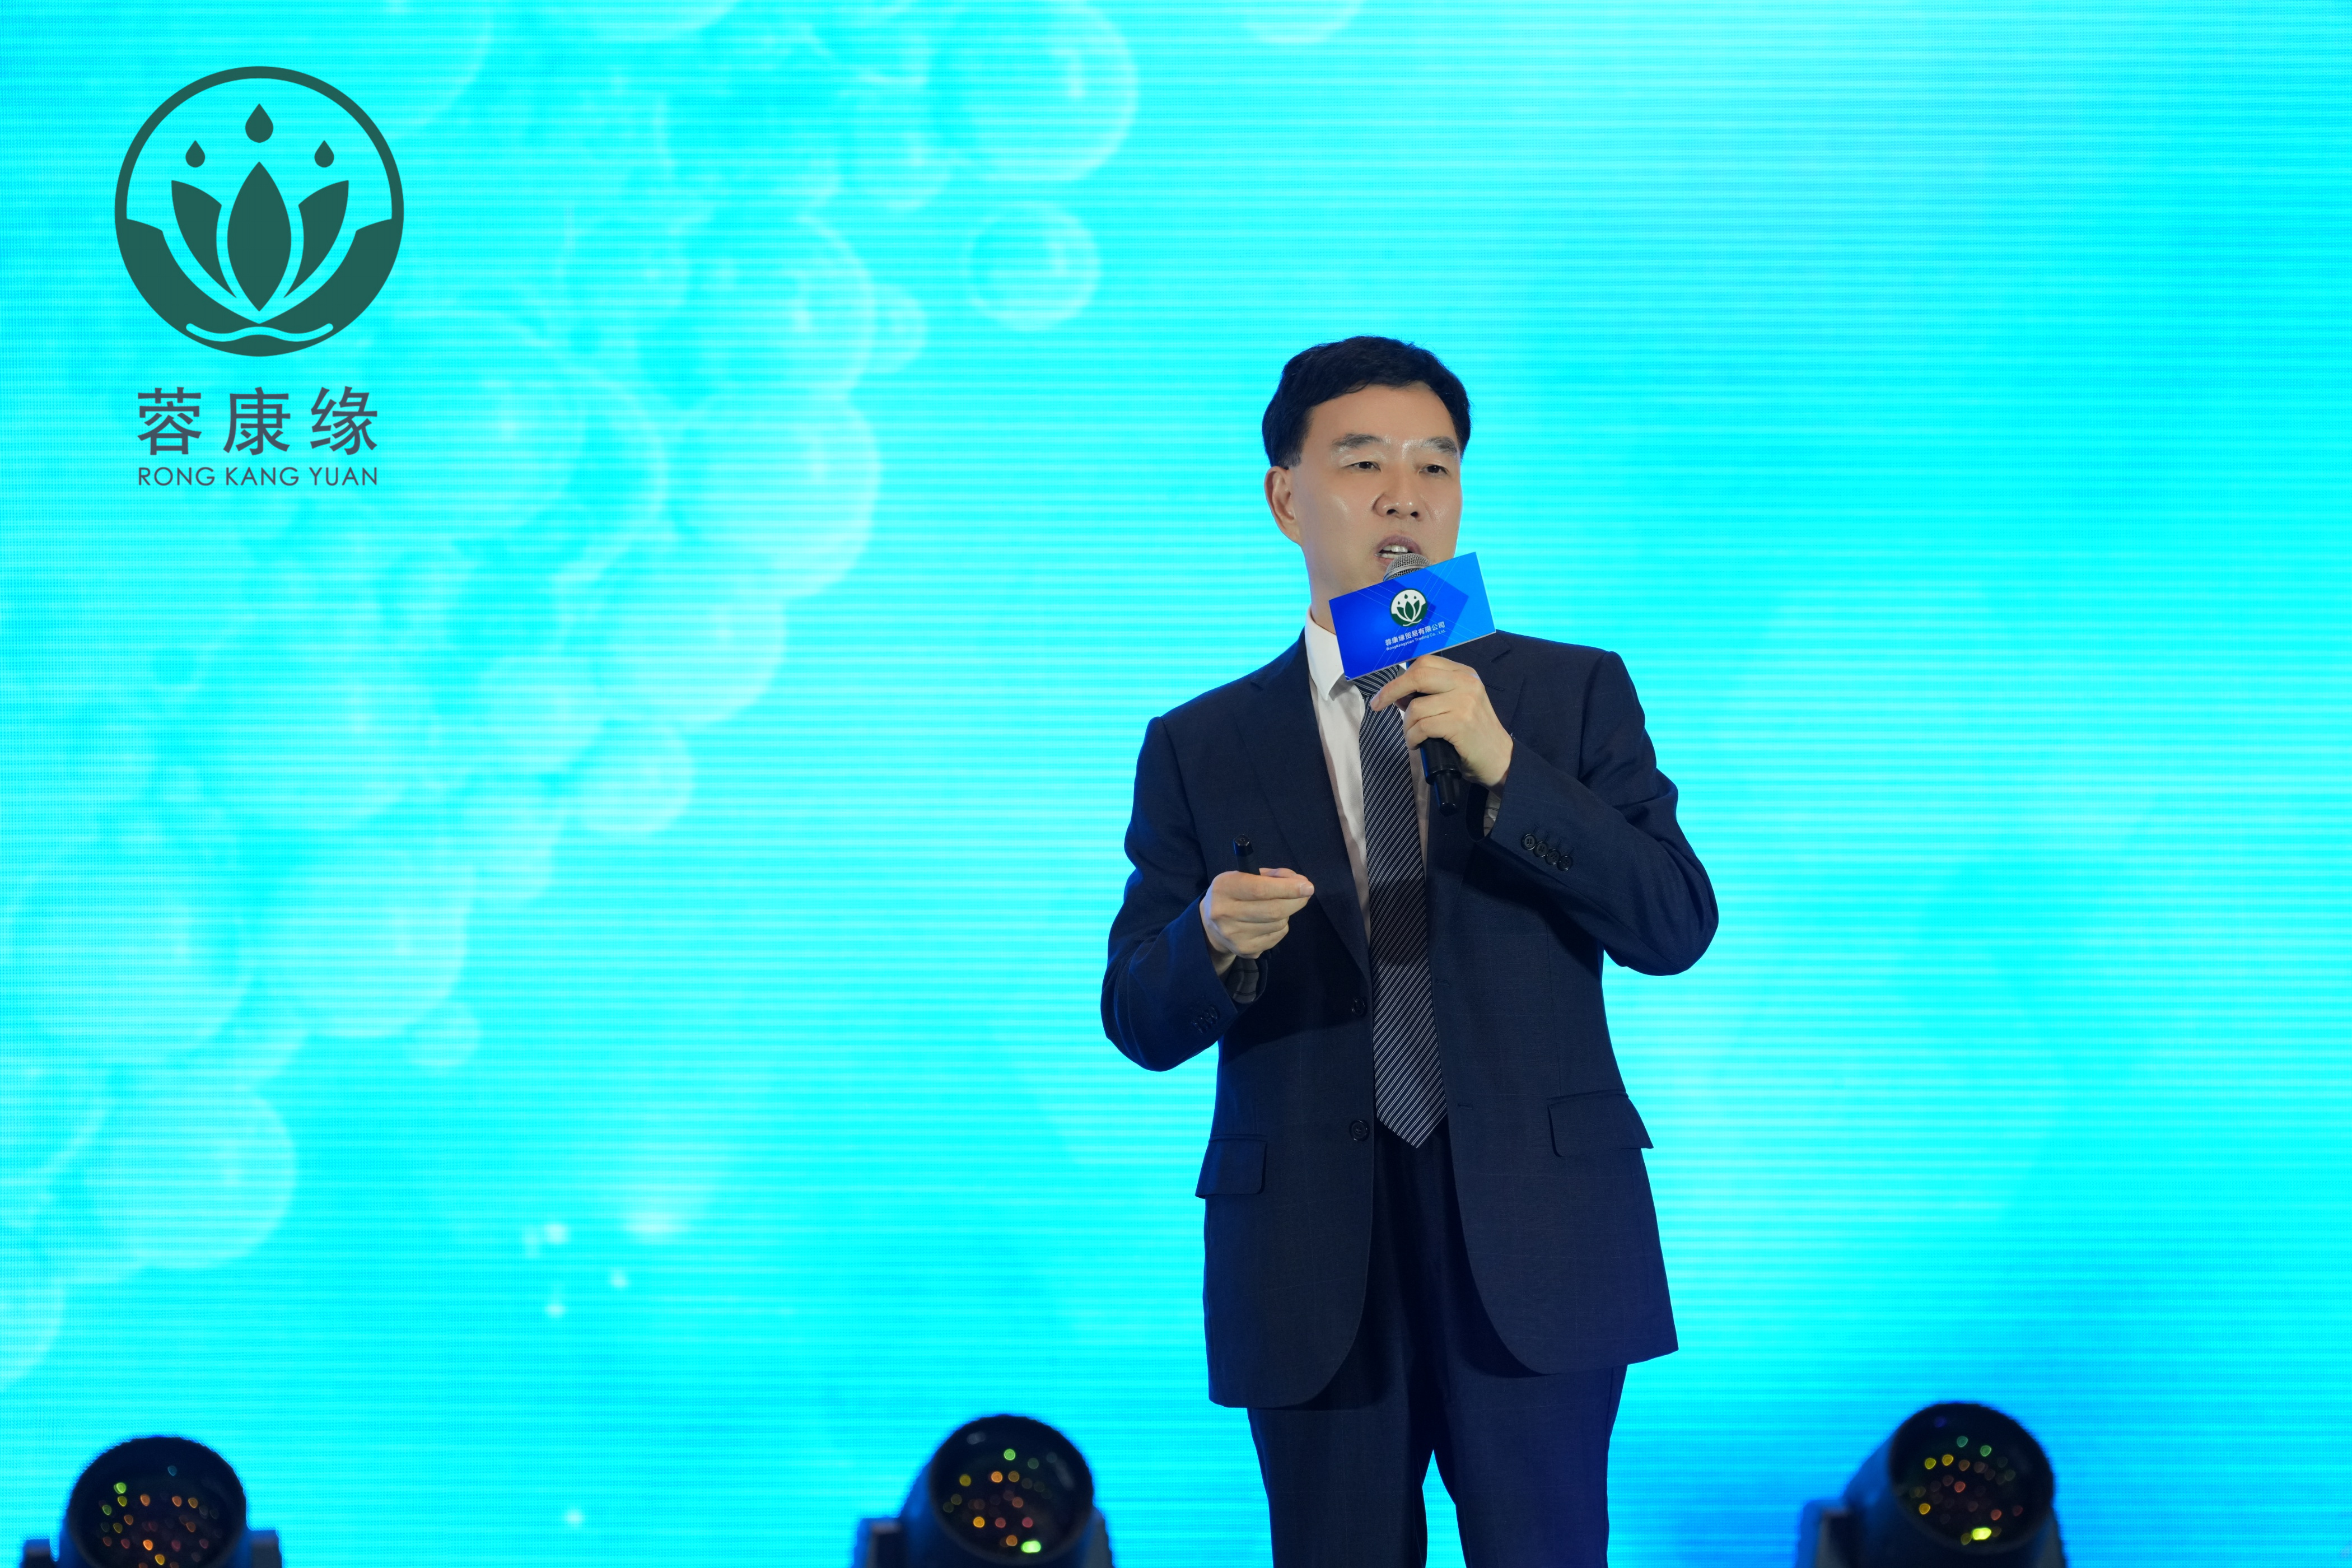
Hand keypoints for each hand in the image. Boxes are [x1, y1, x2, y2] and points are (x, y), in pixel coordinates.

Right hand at [1200, 867, 1315, 974]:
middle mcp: (1225, 913)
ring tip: (1278, 907)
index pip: (1260, 889)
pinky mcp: (1244, 950)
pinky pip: (1276, 937)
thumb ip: (1273, 876)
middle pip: (1273, 910)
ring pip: (1278, 923)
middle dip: (1296, 901)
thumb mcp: (1245, 876)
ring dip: (1287, 913)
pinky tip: (1270, 921)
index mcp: (1224, 888)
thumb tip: (1301, 883)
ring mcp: (1234, 935)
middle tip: (1305, 894)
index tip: (1307, 886)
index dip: (1287, 888)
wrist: (1211, 925)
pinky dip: (1281, 927)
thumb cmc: (1234, 893)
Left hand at [1368, 652, 1513, 785]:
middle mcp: (1466, 682)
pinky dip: (1412, 738)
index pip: (1424, 663)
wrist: (1501, 759)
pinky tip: (1417, 744)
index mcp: (1464, 674)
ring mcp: (1464, 701)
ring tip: (1414, 737)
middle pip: (1417, 675)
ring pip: (1416, 707)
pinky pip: (1422, 726)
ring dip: (1407, 726)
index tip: (1385, 693)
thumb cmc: (1473, 735)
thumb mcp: (1455, 706)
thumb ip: (1430, 696)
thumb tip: (1396, 694)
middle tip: (1378, 705)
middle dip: (1391, 691)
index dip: (1400, 677)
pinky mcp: (1460, 723)